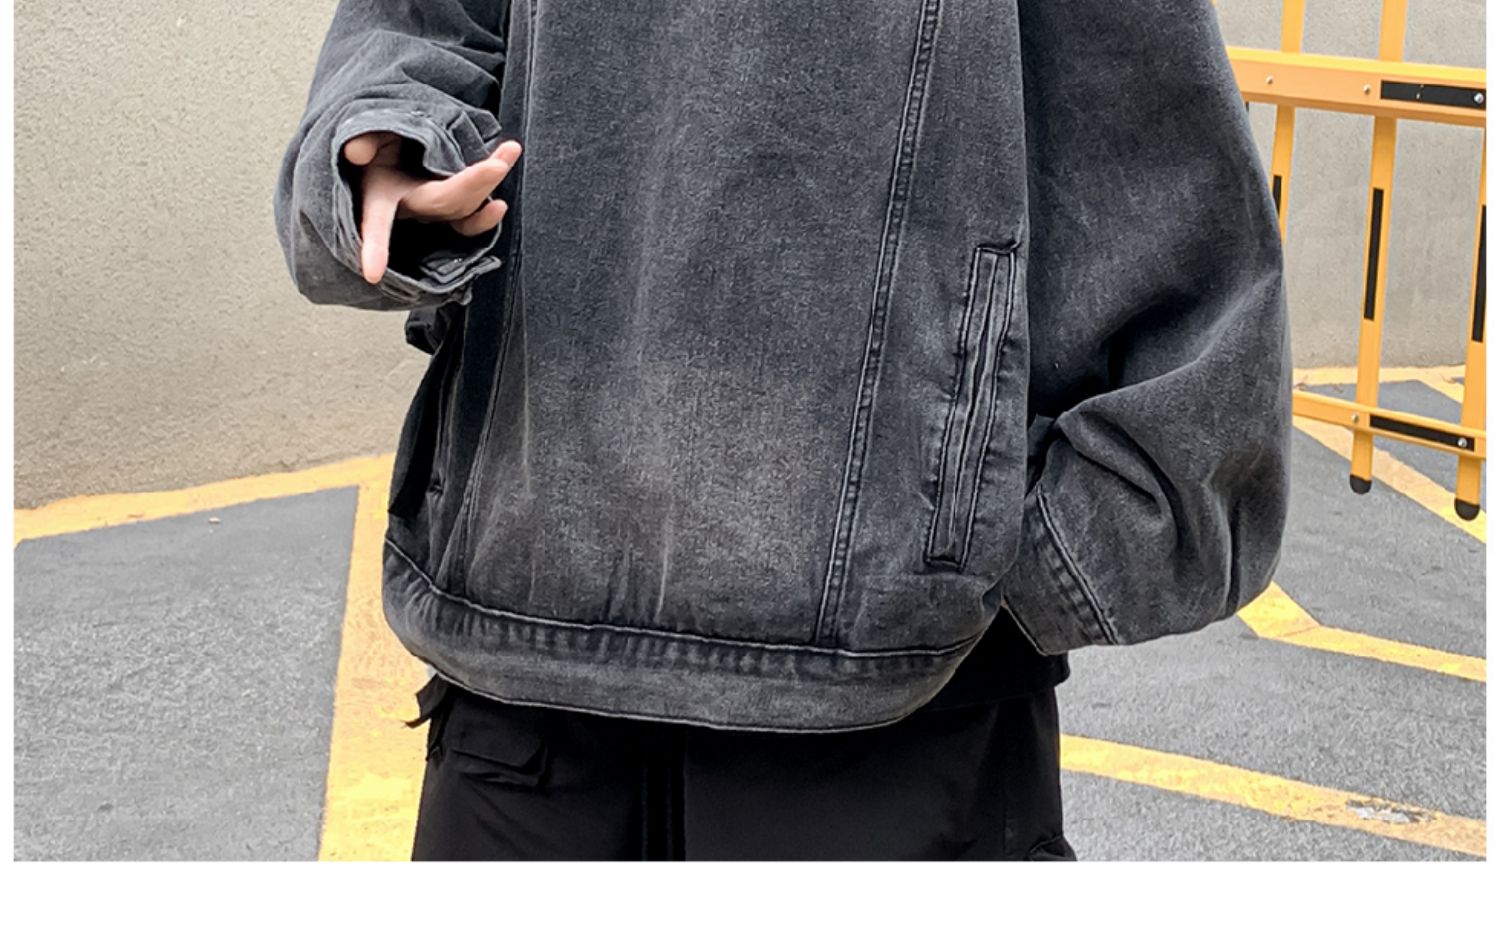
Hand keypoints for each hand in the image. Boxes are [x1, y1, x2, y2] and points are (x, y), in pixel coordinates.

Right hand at [341, 132, 522, 284]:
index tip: (372, 273)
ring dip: (489, 183)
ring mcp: (435, 212)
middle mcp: (410, 207)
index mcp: (379, 195)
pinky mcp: (454, 210)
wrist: (399, 147)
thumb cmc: (379, 143)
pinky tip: (504, 187)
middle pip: (443, 203)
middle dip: (471, 186)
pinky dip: (490, 209)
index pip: (377, 221)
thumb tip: (357, 153)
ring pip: (465, 206)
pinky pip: (474, 216)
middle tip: (496, 165)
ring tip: (510, 151)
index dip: (374, 247)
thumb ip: (363, 139)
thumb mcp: (367, 135)